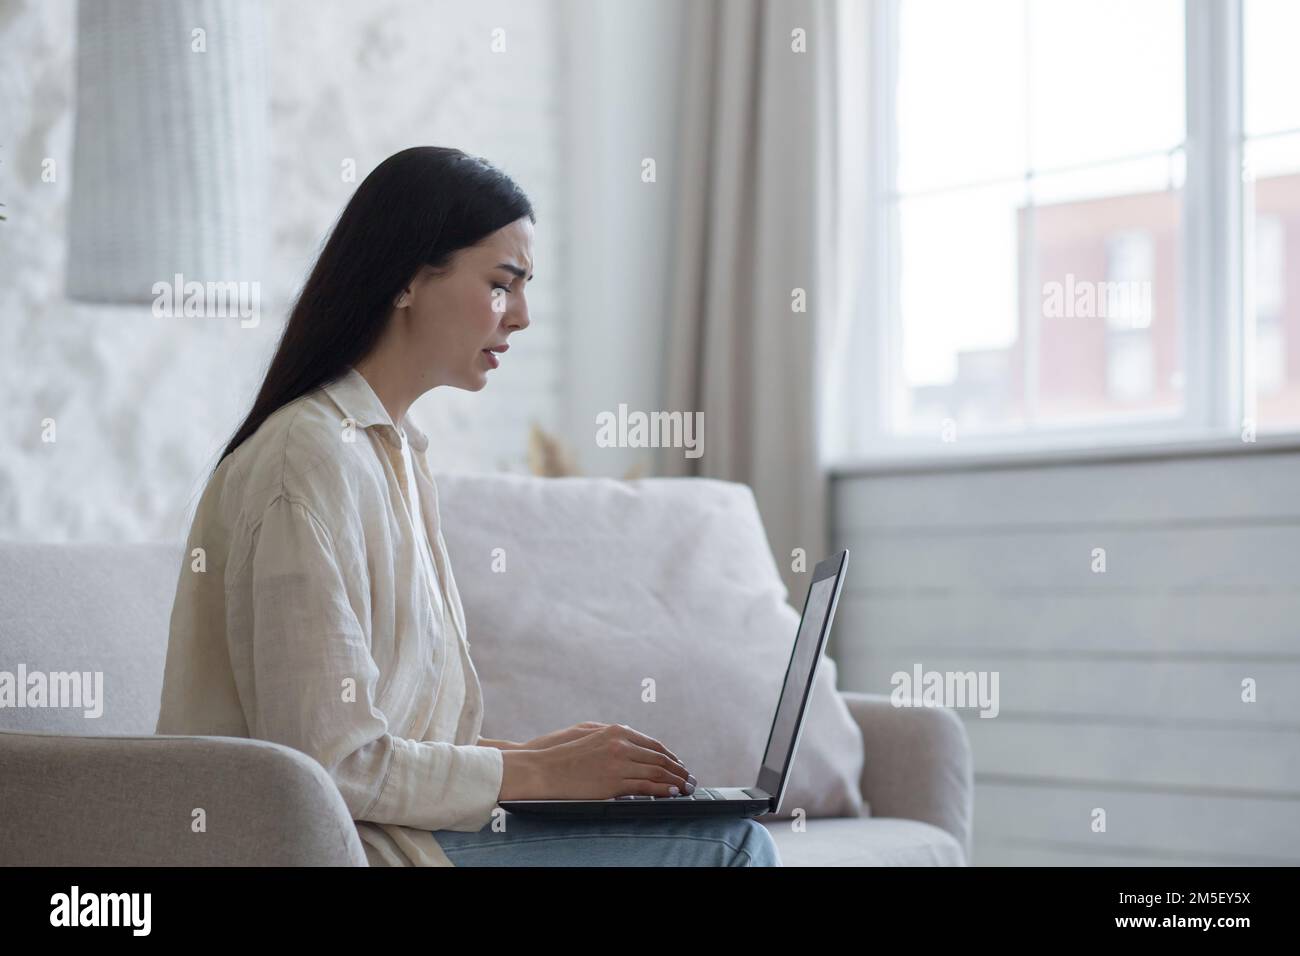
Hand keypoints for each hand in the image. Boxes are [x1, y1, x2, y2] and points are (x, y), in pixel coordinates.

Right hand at [503, 723, 695, 800]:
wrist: (543, 768)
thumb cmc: (562, 753)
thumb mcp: (589, 734)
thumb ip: (612, 736)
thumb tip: (631, 742)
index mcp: (617, 731)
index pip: (653, 744)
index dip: (669, 756)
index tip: (679, 765)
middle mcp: (621, 744)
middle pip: (659, 758)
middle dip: (678, 769)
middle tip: (690, 778)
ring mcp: (618, 763)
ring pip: (656, 772)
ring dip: (675, 781)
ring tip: (686, 788)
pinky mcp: (614, 783)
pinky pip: (646, 787)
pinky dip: (662, 791)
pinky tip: (672, 793)